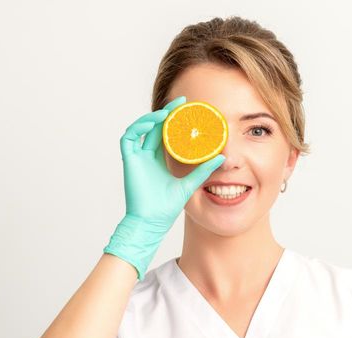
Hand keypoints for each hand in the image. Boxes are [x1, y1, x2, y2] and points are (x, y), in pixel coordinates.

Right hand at [103, 96, 225, 280]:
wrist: (153, 222)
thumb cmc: (167, 207)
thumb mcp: (191, 183)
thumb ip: (204, 169)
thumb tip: (222, 157)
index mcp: (159, 159)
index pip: (166, 133)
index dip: (174, 119)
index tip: (187, 107)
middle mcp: (147, 156)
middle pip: (154, 127)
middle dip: (165, 112)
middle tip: (180, 101)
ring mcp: (137, 158)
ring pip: (140, 129)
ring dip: (151, 118)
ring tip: (166, 112)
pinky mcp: (129, 161)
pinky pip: (129, 139)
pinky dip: (138, 128)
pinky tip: (152, 123)